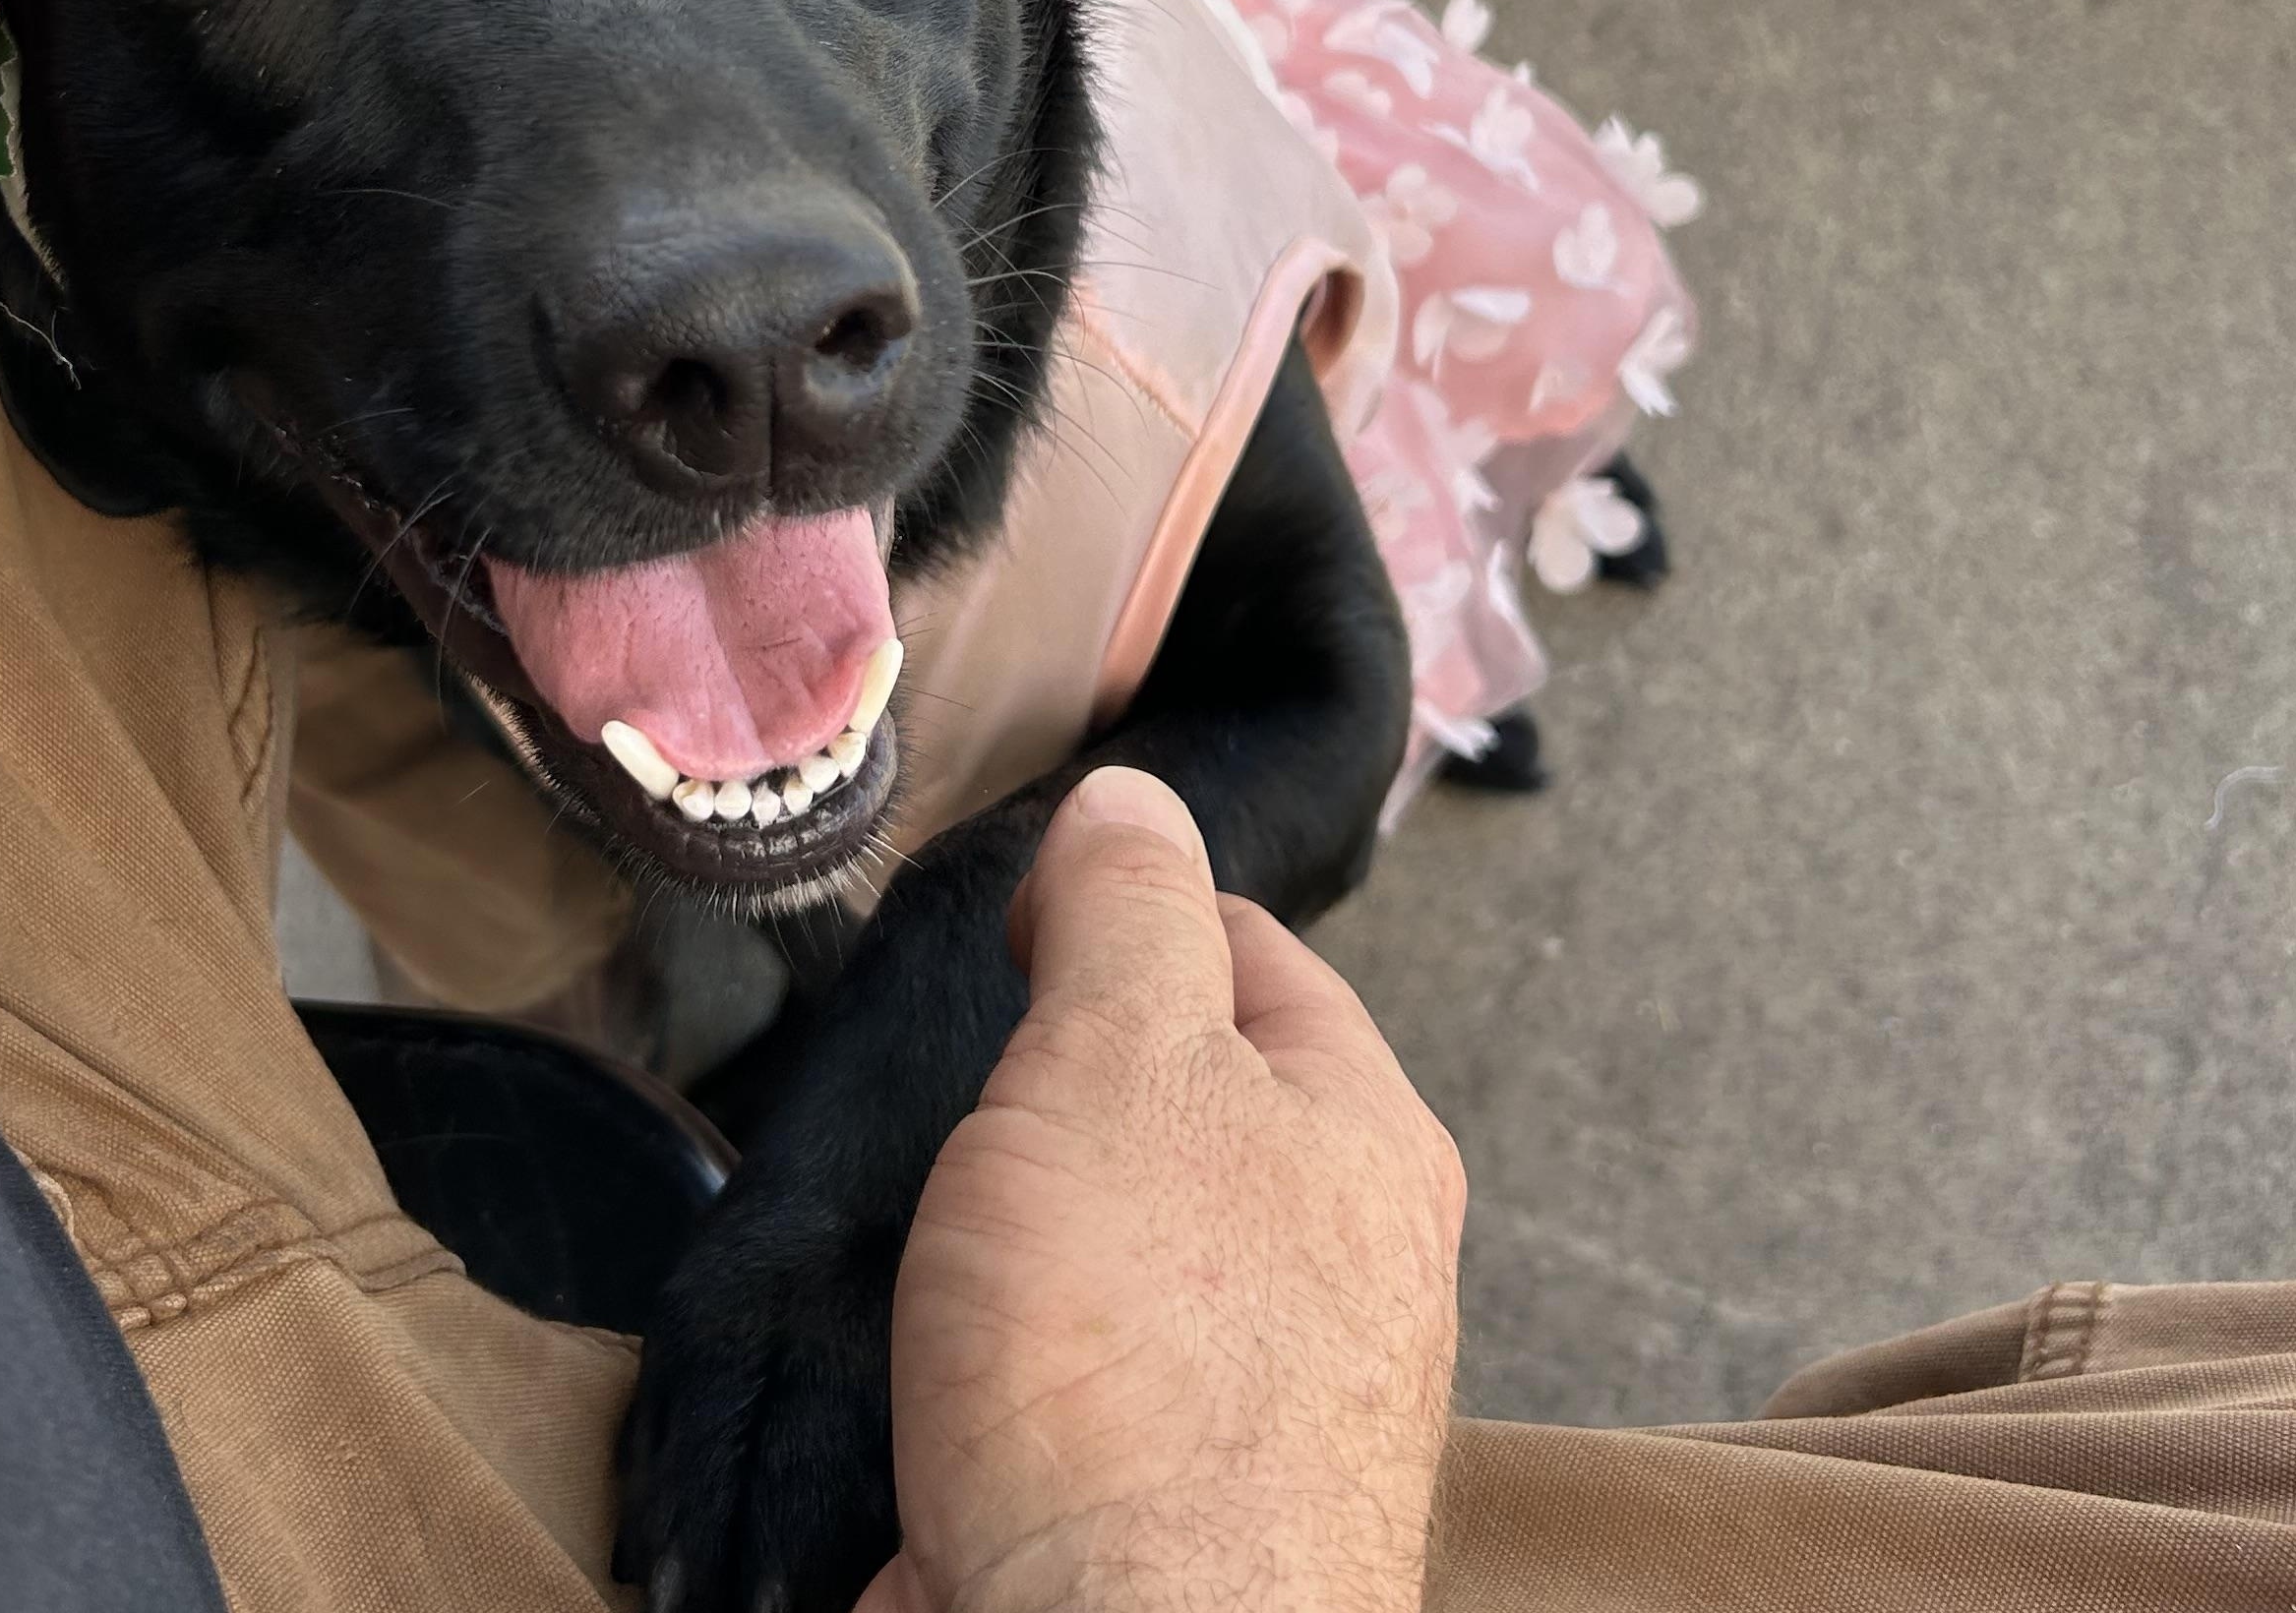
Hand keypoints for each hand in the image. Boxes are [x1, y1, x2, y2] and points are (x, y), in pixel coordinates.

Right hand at [855, 767, 1462, 1612]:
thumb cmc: (1132, 1364)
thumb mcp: (1120, 1054)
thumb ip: (1125, 907)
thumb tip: (1130, 798)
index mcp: (1361, 1135)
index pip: (1239, 950)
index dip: (1114, 915)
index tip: (1012, 938)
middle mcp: (1337, 1263)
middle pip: (1167, 1102)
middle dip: (1045, 1090)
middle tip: (959, 1105)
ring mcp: (1254, 1393)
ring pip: (1104, 1240)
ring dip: (1007, 1233)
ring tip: (934, 1243)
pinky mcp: (1159, 1496)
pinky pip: (1065, 1369)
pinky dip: (995, 1351)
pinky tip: (935, 1360)